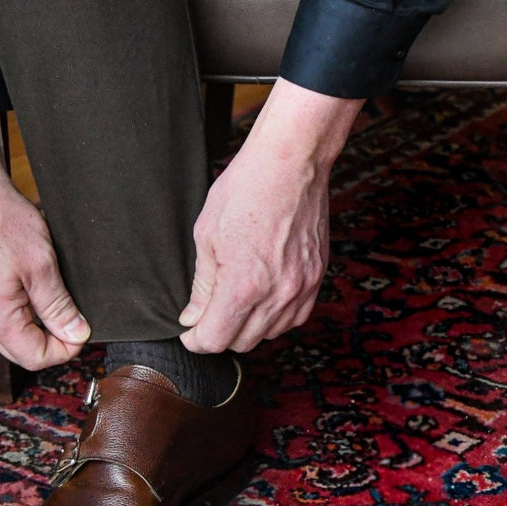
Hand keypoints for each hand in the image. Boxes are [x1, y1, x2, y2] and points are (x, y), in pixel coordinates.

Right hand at [0, 116, 90, 370]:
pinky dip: (23, 312)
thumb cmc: (3, 223)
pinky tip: (36, 290)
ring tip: (57, 299)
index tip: (84, 328)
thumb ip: (59, 306)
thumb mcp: (42, 265)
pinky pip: (1, 317)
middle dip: (53, 341)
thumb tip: (78, 335)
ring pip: (12, 335)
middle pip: (22, 352)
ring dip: (39, 326)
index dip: (66, 349)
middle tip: (76, 316)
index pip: (35, 358)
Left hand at [179, 79, 362, 353]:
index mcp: (243, 286)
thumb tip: (193, 317)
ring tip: (236, 303)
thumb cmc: (245, 189)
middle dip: (220, 333)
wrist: (292, 162)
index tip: (189, 330)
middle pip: (242, 343)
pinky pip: (296, 317)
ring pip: (270, 334)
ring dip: (249, 327)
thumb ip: (202, 284)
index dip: (195, 339)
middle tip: (208, 314)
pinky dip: (277, 317)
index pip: (214, 340)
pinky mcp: (317, 277)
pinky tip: (264, 298)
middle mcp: (276, 295)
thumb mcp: (207, 235)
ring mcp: (302, 288)